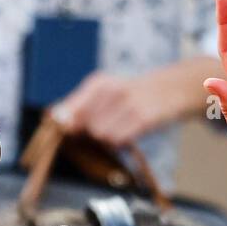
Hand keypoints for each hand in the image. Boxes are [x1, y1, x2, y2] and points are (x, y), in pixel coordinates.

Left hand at [51, 70, 175, 146]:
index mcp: (98, 83)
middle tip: (108, 126)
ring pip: (99, 135)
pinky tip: (130, 132)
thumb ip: (78, 105)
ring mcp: (127, 104)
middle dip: (90, 133)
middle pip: (83, 127)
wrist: (172, 89)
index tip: (69, 132)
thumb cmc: (132, 96)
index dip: (65, 126)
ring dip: (108, 138)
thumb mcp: (105, 92)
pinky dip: (121, 142)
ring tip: (121, 127)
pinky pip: (117, 141)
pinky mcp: (142, 119)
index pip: (67, 111)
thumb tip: (54, 117)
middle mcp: (111, 90)